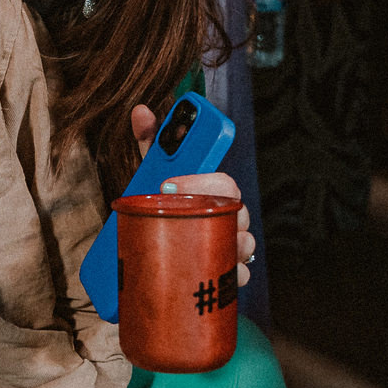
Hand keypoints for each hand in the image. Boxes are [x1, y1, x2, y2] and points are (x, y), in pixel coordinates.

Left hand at [131, 105, 254, 285]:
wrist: (155, 253)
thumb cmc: (161, 207)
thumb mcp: (151, 176)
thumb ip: (150, 143)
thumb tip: (142, 111)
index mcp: (212, 191)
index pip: (224, 181)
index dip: (202, 180)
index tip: (168, 184)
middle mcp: (227, 214)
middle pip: (239, 211)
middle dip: (216, 214)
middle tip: (180, 218)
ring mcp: (230, 242)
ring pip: (245, 242)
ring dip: (227, 245)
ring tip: (199, 248)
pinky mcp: (227, 271)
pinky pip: (240, 274)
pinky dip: (232, 276)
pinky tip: (215, 275)